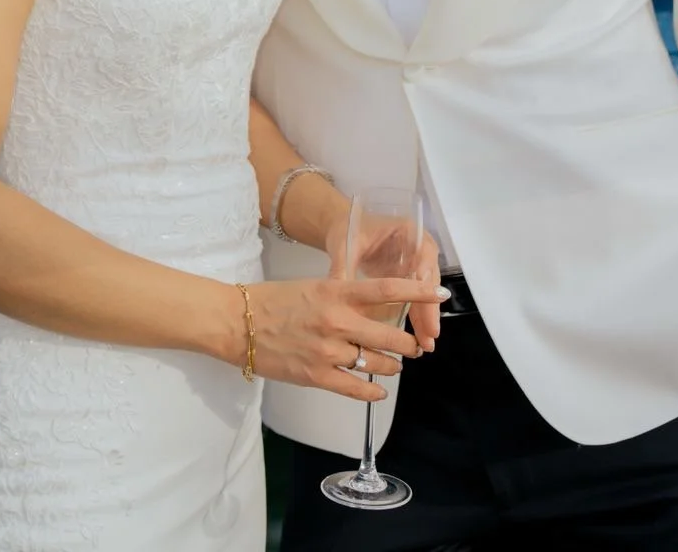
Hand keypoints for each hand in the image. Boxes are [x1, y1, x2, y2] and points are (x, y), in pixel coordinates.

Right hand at [245, 275, 442, 401]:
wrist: (239, 323)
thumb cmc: (273, 300)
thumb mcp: (313, 287)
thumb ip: (343, 296)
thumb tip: (371, 306)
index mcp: (336, 291)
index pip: (386, 289)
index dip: (417, 292)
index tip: (439, 292)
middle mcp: (337, 320)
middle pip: (389, 334)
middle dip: (408, 343)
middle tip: (415, 346)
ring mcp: (327, 350)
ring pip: (375, 362)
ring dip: (391, 366)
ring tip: (395, 365)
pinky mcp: (316, 375)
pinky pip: (355, 388)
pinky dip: (372, 391)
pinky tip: (380, 390)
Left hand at [323, 211, 443, 352]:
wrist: (344, 228)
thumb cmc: (346, 230)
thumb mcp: (345, 244)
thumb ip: (343, 265)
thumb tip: (335, 289)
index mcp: (406, 230)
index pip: (422, 250)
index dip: (424, 272)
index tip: (425, 293)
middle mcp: (416, 246)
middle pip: (428, 276)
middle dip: (429, 305)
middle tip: (430, 333)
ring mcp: (415, 263)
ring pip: (425, 291)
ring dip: (426, 316)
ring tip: (426, 344)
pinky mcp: (407, 277)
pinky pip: (416, 298)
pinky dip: (417, 316)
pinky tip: (419, 337)